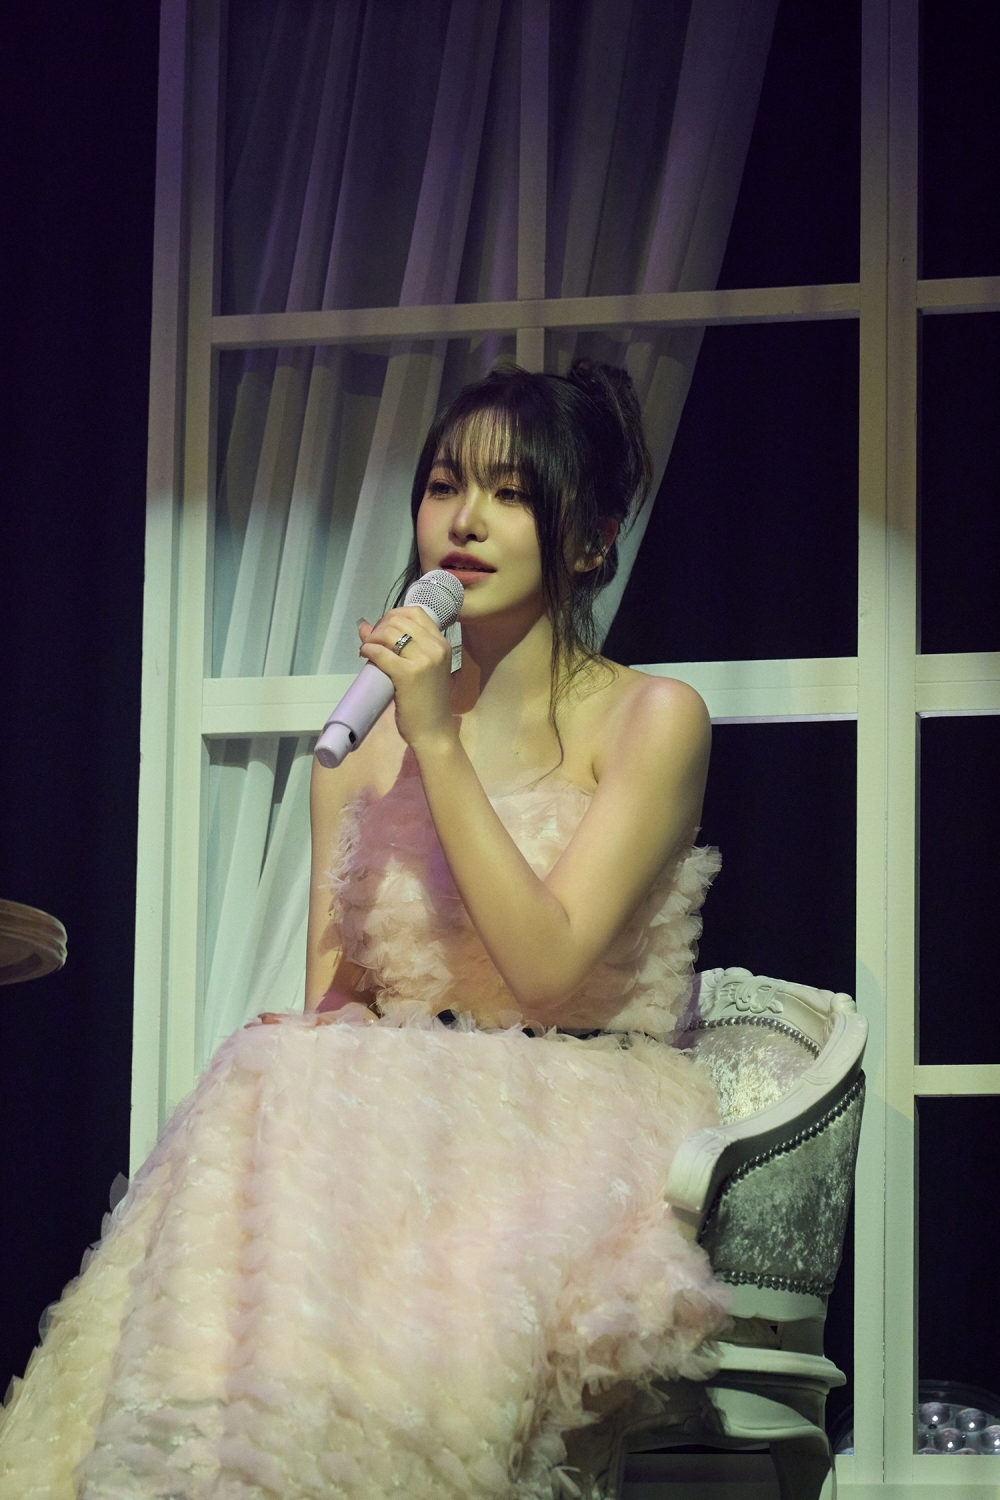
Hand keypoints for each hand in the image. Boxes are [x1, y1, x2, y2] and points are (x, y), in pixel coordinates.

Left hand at [358, 606, 456, 752]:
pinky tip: (365, 655)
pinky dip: (368, 650)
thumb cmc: (428, 701)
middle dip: (379, 626)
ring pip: (388, 633)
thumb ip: (402, 648)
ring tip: (367, 649)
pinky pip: (381, 652)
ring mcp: (423, 660)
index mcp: (442, 643)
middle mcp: (435, 647)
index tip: (383, 629)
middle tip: (371, 641)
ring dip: (371, 638)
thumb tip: (365, 626)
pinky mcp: (408, 674)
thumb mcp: (424, 668)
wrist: (434, 730)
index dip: (393, 615)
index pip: (415, 612)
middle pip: (398, 620)